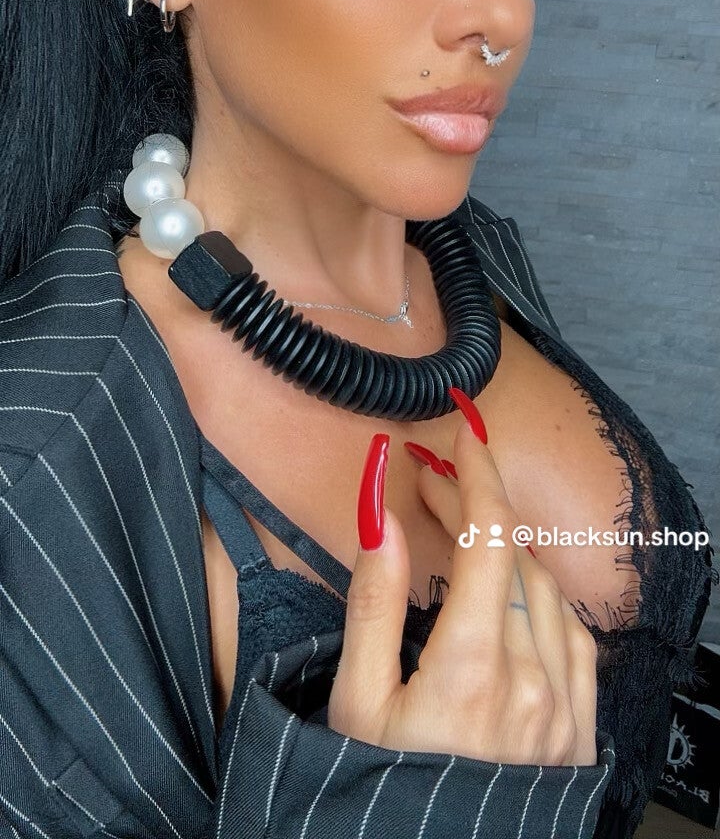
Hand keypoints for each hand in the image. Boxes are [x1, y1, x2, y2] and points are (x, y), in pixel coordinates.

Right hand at [327, 416, 597, 766]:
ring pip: (548, 592)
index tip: (463, 433)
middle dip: (477, 510)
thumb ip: (373, 600)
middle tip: (434, 488)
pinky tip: (512, 596)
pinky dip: (542, 600)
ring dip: (508, 552)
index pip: (492, 537)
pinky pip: (574, 638)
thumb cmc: (381, 791)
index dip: (478, 473)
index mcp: (473, 667)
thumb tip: (384, 509)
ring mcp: (564, 710)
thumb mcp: (356, 700)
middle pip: (516, 557)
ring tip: (464, 539)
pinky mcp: (578, 732)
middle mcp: (532, 682)